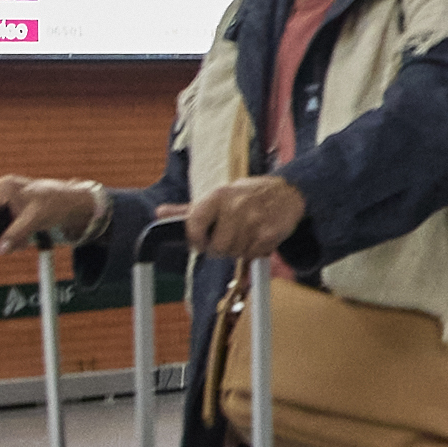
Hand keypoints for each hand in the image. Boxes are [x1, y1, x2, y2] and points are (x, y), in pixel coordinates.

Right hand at [0, 175, 101, 253]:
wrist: (67, 200)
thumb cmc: (53, 204)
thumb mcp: (34, 220)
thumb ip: (15, 235)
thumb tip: (0, 250)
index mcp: (2, 189)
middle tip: (7, 247)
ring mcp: (2, 195)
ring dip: (4, 235)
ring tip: (22, 243)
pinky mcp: (8, 203)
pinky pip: (1, 220)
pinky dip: (10, 230)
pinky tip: (23, 238)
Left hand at [184, 175, 307, 262]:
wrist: (288, 191)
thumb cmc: (248, 196)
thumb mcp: (218, 197)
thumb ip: (189, 209)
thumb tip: (159, 213)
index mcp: (218, 196)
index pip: (194, 223)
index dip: (195, 239)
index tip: (201, 242)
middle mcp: (235, 207)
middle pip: (217, 247)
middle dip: (222, 248)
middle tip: (230, 238)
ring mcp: (254, 220)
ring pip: (236, 253)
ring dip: (240, 249)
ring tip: (246, 235)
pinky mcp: (269, 233)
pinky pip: (254, 255)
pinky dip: (256, 251)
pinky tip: (259, 237)